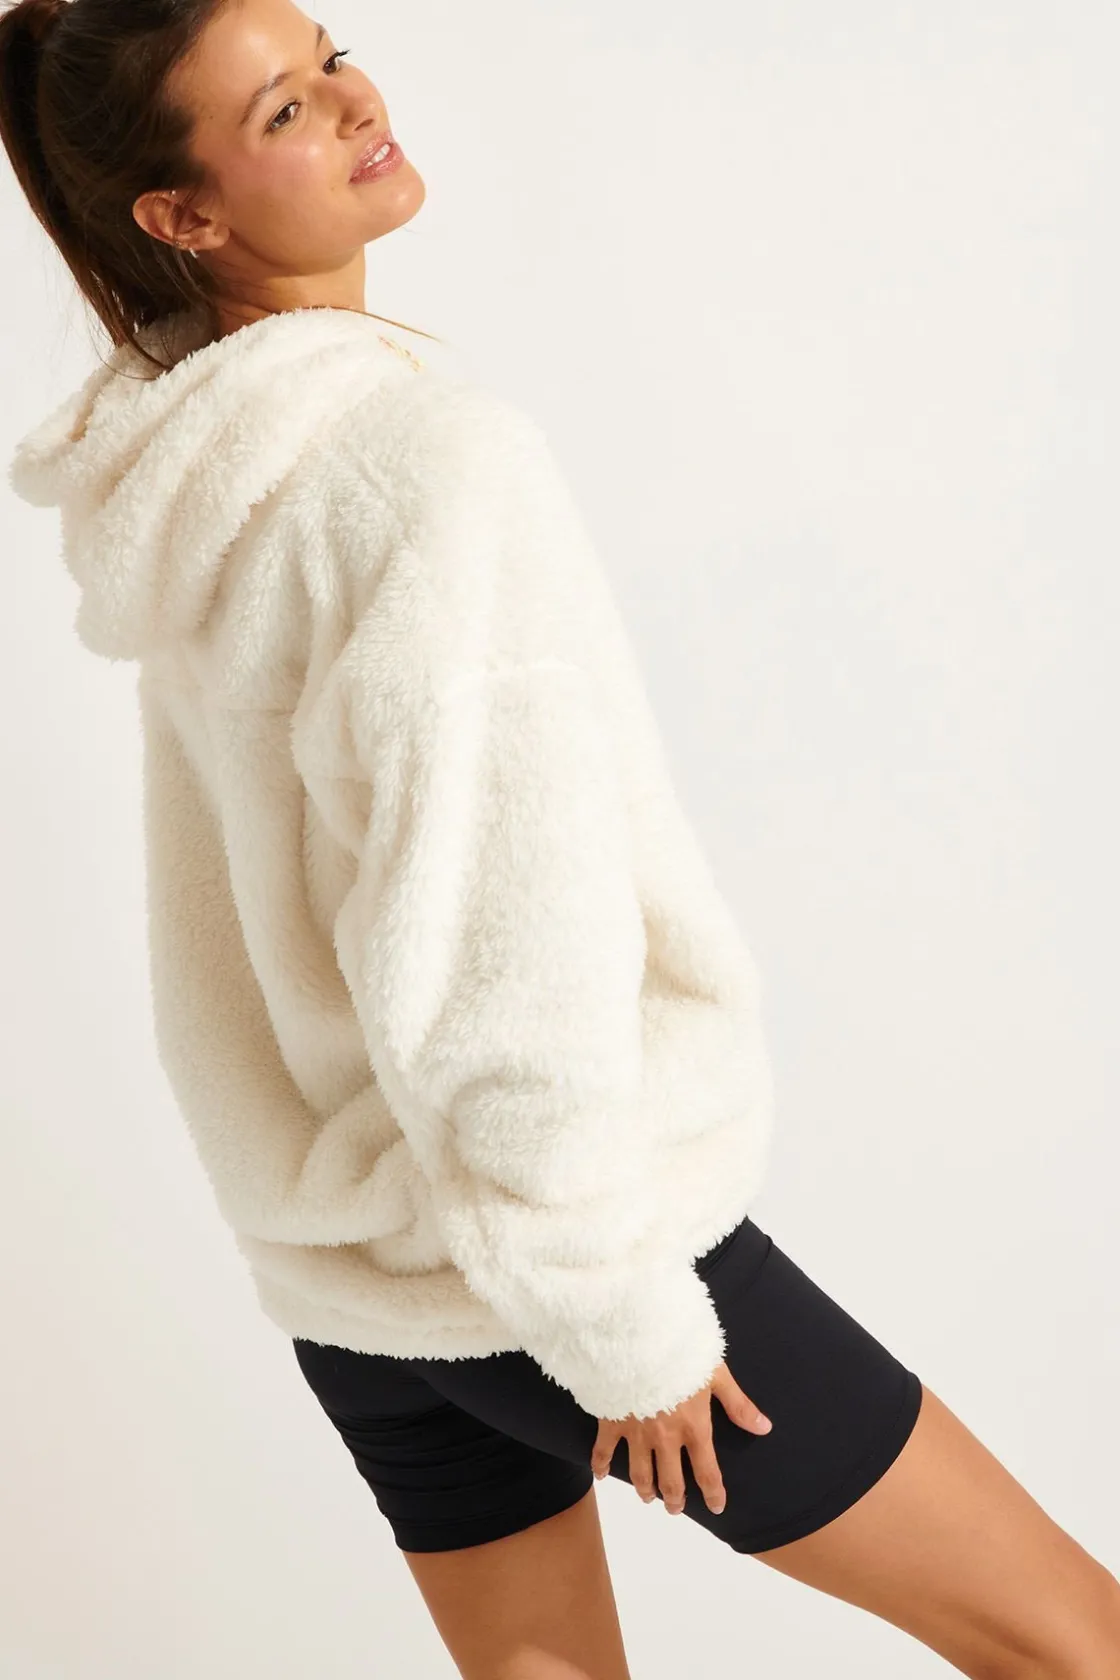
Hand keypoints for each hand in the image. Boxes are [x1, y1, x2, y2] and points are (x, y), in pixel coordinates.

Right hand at [590, 1361, 771, 1515]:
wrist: (638, 1338)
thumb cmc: (681, 1351)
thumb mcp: (715, 1373)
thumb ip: (738, 1404)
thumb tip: (764, 1428)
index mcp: (693, 1427)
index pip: (707, 1471)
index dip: (713, 1493)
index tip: (717, 1506)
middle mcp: (665, 1438)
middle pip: (670, 1481)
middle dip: (675, 1499)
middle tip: (676, 1508)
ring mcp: (636, 1433)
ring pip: (640, 1474)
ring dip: (645, 1490)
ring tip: (648, 1498)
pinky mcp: (611, 1422)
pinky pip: (604, 1450)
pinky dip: (601, 1465)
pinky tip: (601, 1474)